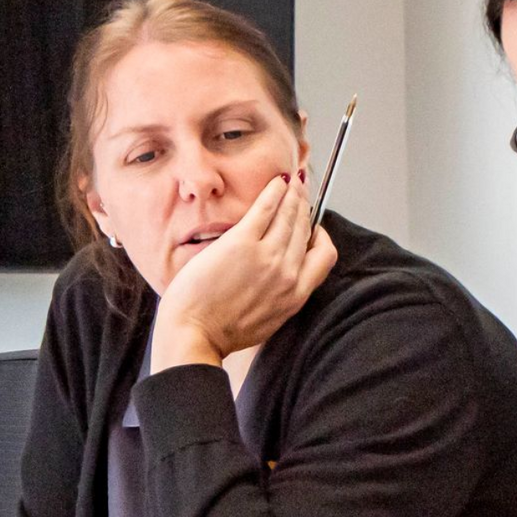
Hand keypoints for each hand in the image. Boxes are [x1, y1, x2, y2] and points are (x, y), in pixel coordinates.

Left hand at [153, 170, 337, 368]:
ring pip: (291, 215)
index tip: (313, 227)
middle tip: (302, 191)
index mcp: (295, 296)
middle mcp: (288, 274)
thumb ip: (280, 297)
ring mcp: (267, 257)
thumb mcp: (267, 321)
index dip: (320, 236)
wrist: (194, 335)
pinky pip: (266, 209)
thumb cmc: (221, 332)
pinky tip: (277, 182)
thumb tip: (281, 279)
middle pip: (306, 230)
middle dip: (306, 206)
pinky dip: (274, 192)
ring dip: (293, 194)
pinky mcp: (242, 244)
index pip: (323, 256)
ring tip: (292, 182)